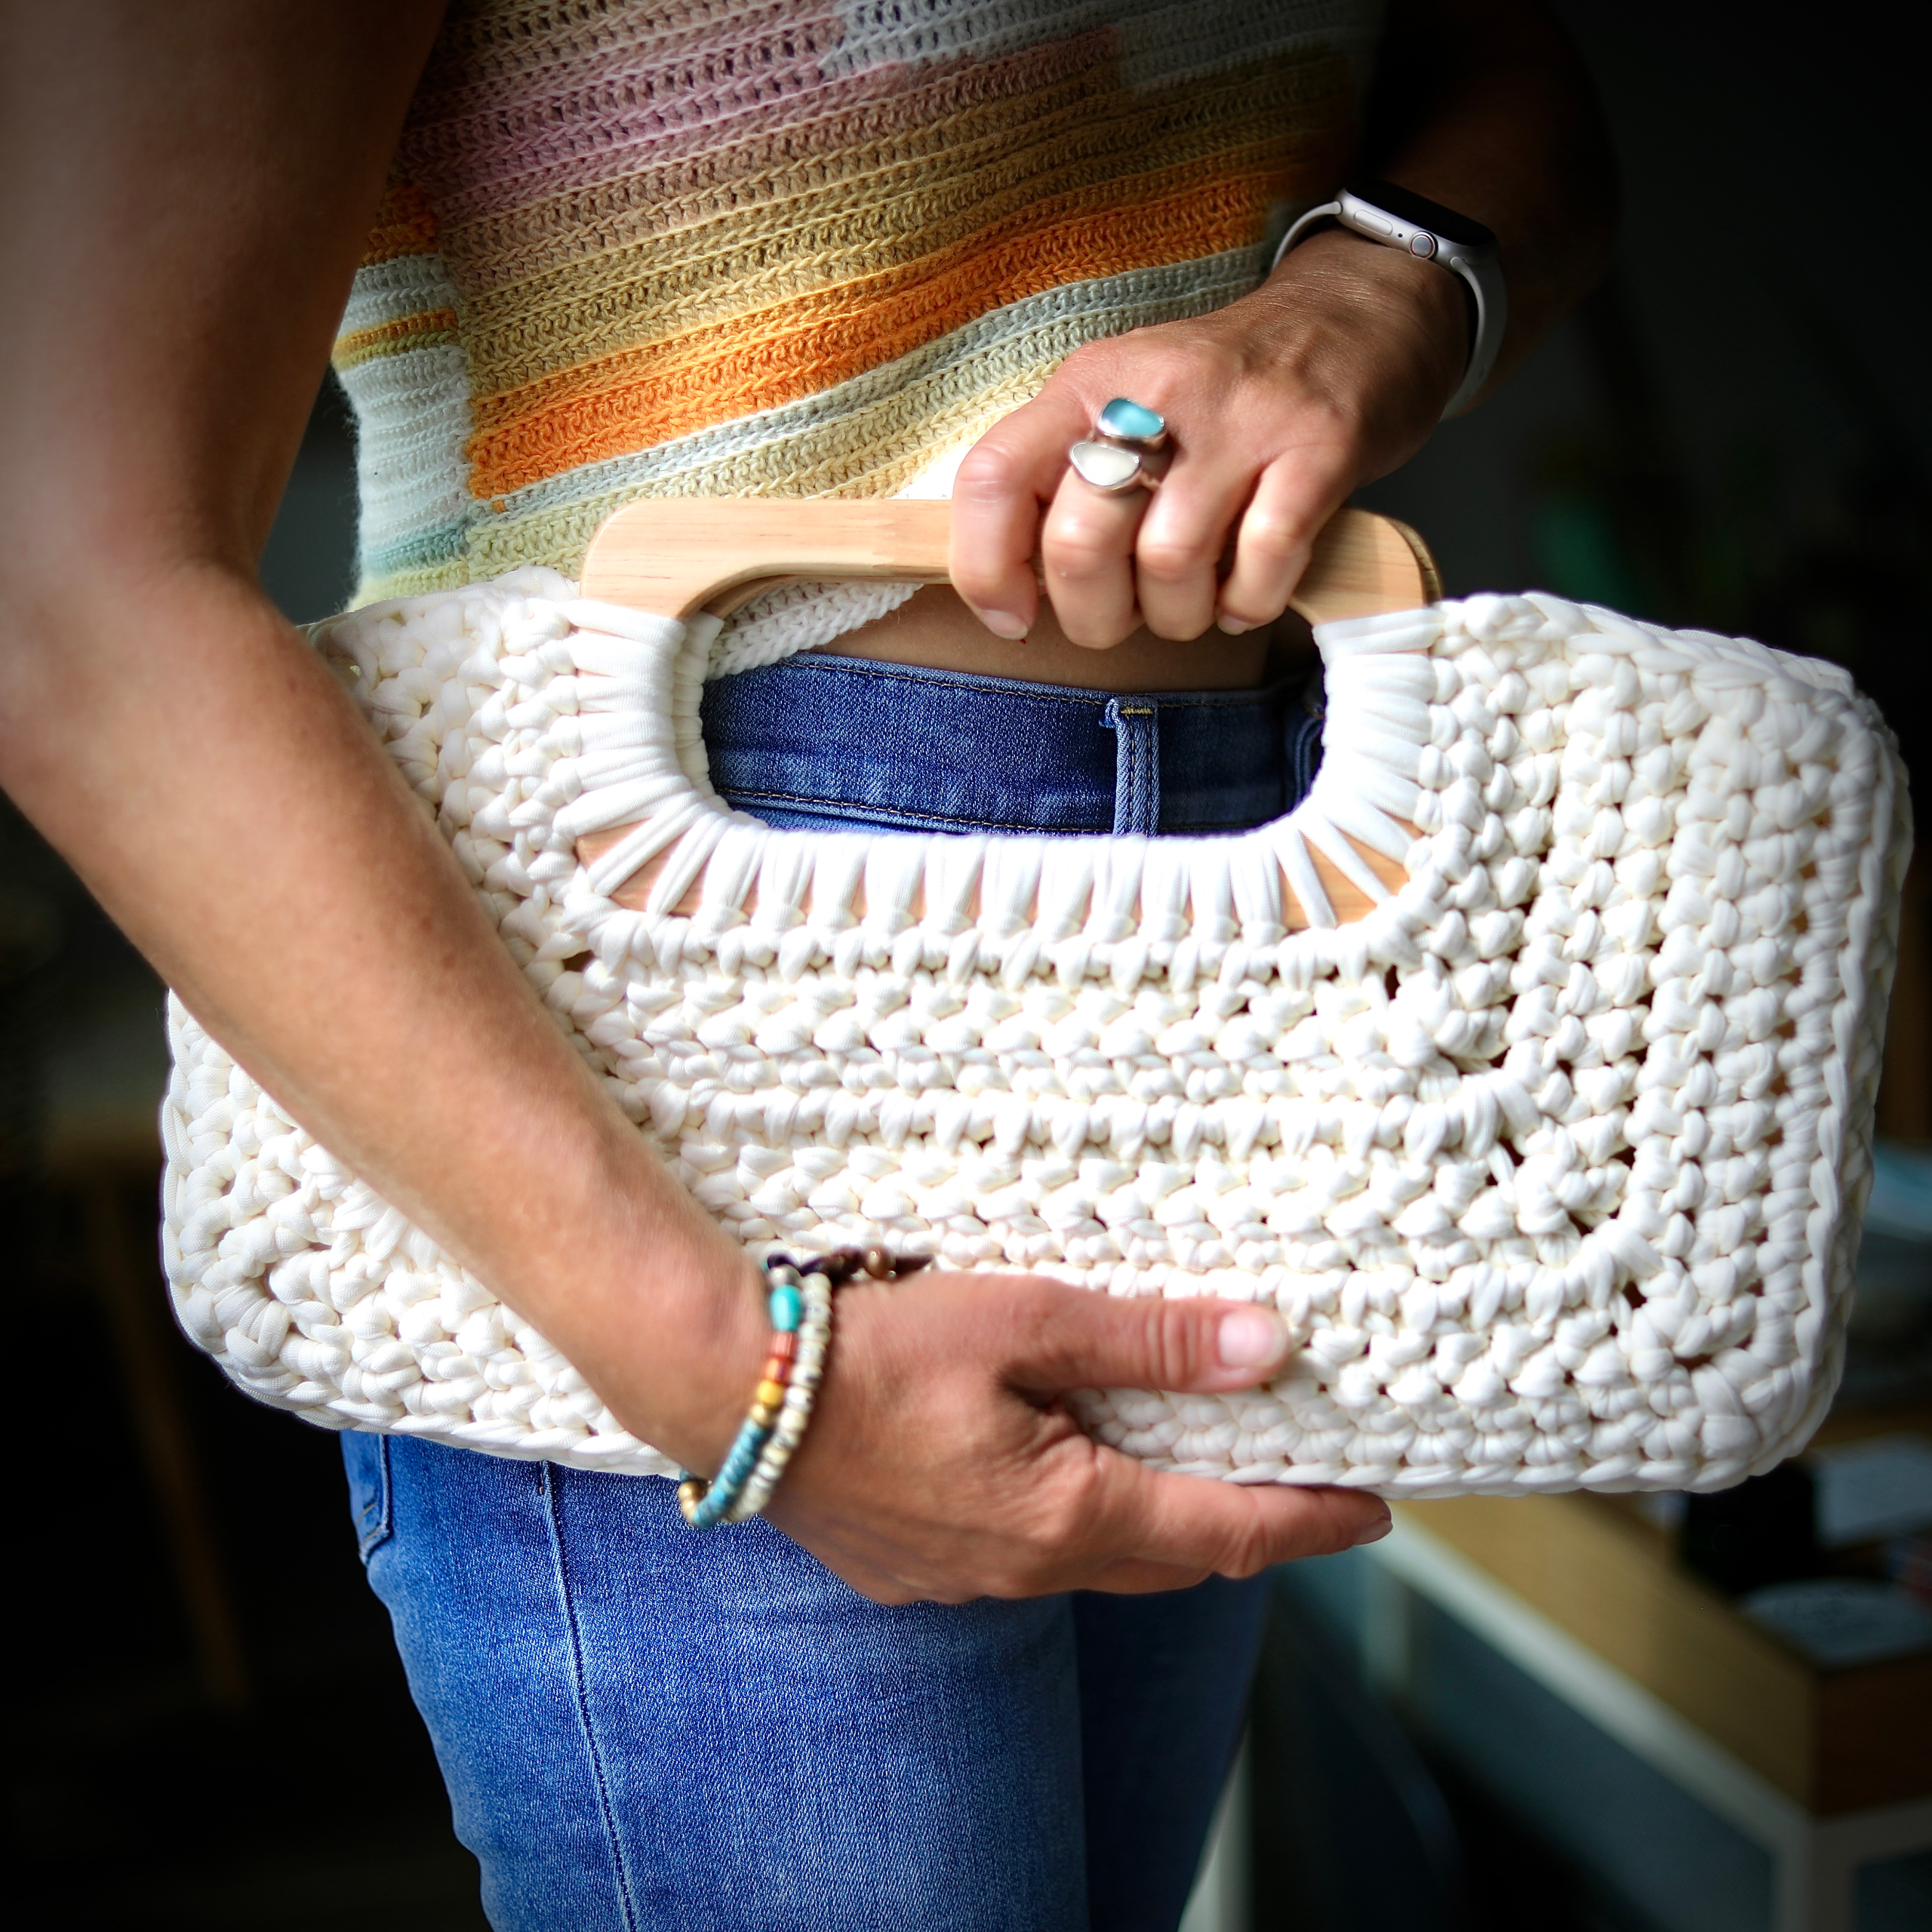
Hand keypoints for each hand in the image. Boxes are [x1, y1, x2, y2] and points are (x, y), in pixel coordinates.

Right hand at [761, 1269, 1391, 1604]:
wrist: (730, 1392)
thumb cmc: (876, 1350)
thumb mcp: (1025, 1320)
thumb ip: (1148, 1339)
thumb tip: (1266, 1349)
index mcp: (1069, 1512)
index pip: (1230, 1532)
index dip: (1313, 1522)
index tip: (1377, 1510)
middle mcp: (1028, 1569)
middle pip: (1173, 1560)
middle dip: (1246, 1529)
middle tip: (1300, 1484)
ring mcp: (969, 1581)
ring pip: (1101, 1563)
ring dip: (1159, 1524)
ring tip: (1194, 1468)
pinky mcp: (920, 1571)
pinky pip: (1030, 1562)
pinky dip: (1080, 1523)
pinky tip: (1065, 1474)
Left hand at [950, 229, 1469, 648]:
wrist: (1352, 318)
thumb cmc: (1218, 396)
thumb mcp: (1118, 405)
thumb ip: (1058, 482)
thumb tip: (1005, 589)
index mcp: (1086, 382)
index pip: (993, 478)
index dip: (985, 568)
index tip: (1013, 615)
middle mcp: (1155, 396)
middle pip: (1079, 544)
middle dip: (1094, 615)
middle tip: (1123, 614)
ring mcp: (1240, 422)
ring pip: (1168, 566)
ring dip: (1176, 615)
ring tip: (1193, 599)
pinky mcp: (1318, 450)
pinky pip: (1262, 565)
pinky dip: (1247, 604)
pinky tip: (1245, 593)